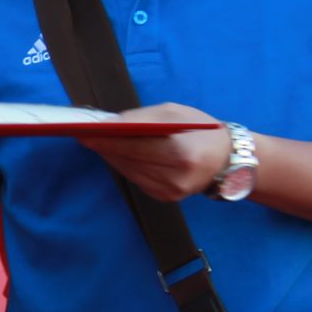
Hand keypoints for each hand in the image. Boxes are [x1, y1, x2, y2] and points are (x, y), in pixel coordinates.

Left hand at [74, 104, 231, 202]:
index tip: (84, 131)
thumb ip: (144, 118)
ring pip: (129, 171)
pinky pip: (136, 178)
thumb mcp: (176, 113)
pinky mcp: (166, 197)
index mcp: (182, 154)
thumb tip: (111, 123)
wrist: (227, 160)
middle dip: (104, 146)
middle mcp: (176, 177)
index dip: (107, 139)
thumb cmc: (202, 129)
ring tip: (96, 141)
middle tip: (84, 133)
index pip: (135, 146)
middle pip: (128, 160)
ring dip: (111, 156)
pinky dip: (125, 165)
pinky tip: (116, 153)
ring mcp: (170, 191)